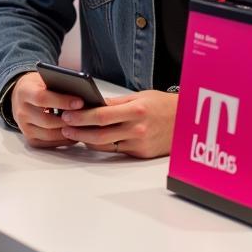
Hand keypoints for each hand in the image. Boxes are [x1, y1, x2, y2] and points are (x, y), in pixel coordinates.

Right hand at [10, 71, 82, 149]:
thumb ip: (58, 83)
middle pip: (47, 121)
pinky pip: (49, 144)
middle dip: (69, 120)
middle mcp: (21, 112)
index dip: (62, 101)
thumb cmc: (38, 86)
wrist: (21, 97)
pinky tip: (76, 133)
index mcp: (24, 92)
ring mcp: (24, 128)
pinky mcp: (30, 139)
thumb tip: (81, 90)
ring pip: (49, 135)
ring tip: (84, 126)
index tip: (80, 102)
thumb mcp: (45, 78)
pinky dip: (64, 140)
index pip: (42, 98)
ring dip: (69, 132)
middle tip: (87, 117)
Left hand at [59, 89, 177, 158]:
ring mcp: (139, 144)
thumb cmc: (163, 105)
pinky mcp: (140, 154)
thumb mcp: (140, 96)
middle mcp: (137, 129)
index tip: (67, 114)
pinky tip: (91, 139)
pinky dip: (102, 145)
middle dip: (78, 130)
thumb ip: (116, 103)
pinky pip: (116, 150)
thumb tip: (92, 104)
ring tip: (73, 132)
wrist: (187, 122)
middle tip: (64, 125)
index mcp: (137, 110)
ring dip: (86, 139)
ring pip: (105, 145)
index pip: (102, 115)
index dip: (82, 116)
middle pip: (100, 133)